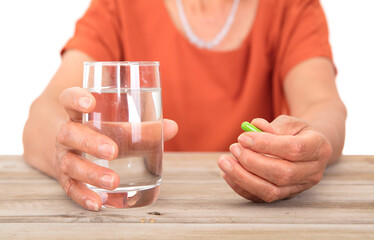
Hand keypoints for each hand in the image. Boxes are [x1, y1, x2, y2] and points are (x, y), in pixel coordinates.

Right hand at [54, 87, 177, 210]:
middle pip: (70, 134)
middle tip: (112, 151)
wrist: (68, 144)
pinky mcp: (65, 177)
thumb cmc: (98, 127)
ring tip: (113, 181)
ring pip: (70, 163)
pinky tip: (98, 203)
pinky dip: (83, 196)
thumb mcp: (114, 121)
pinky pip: (71, 188)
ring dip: (91, 173)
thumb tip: (172, 127)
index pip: (69, 99)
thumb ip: (142, 123)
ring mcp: (63, 156)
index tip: (90, 102)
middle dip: (90, 142)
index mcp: (77, 113)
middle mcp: (66, 133)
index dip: (76, 99)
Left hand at [218, 115, 331, 202]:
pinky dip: (241, 187)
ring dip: (243, 177)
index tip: (243, 137)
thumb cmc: (295, 132)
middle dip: (252, 162)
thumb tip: (253, 130)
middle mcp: (312, 172)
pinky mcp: (285, 196)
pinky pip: (261, 198)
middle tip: (234, 148)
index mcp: (318, 147)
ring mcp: (299, 187)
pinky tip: (227, 174)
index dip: (266, 144)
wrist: (308, 147)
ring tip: (224, 162)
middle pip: (282, 174)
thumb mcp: (289, 122)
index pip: (294, 149)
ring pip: (271, 191)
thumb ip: (272, 126)